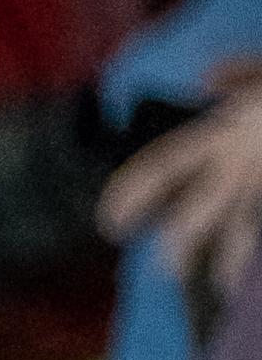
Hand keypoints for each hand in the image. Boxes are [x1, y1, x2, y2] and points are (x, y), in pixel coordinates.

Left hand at [99, 58, 261, 312]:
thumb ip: (244, 71)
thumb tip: (206, 78)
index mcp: (231, 127)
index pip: (166, 163)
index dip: (132, 193)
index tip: (111, 223)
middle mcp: (246, 160)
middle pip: (197, 215)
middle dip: (180, 247)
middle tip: (168, 269)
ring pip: (239, 238)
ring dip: (229, 266)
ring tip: (223, 289)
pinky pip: (256, 230)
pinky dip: (253, 260)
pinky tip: (252, 285)